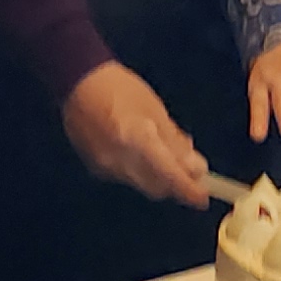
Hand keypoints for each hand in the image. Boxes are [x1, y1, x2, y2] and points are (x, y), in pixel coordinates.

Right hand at [60, 61, 209, 203]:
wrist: (78, 81)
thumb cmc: (121, 89)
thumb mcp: (155, 110)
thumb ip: (175, 143)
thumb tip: (196, 169)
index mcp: (139, 140)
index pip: (170, 177)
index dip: (189, 191)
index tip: (202, 198)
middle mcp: (121, 160)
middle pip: (157, 187)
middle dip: (174, 184)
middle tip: (188, 170)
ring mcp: (105, 167)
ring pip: (141, 184)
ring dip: (157, 177)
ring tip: (163, 155)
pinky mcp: (95, 168)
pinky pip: (125, 177)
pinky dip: (138, 171)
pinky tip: (138, 152)